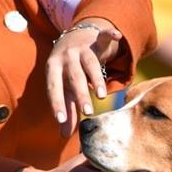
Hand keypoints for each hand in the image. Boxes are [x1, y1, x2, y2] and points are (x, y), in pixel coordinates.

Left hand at [46, 17, 122, 137]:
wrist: (72, 37)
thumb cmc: (67, 70)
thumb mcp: (64, 87)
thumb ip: (66, 110)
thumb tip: (64, 136)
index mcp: (53, 68)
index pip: (54, 88)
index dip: (57, 104)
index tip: (61, 121)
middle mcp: (66, 57)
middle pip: (74, 77)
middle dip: (80, 95)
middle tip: (87, 113)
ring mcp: (82, 48)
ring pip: (89, 63)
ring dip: (96, 78)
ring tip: (101, 96)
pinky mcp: (96, 40)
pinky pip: (104, 37)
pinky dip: (110, 35)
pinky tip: (118, 36)